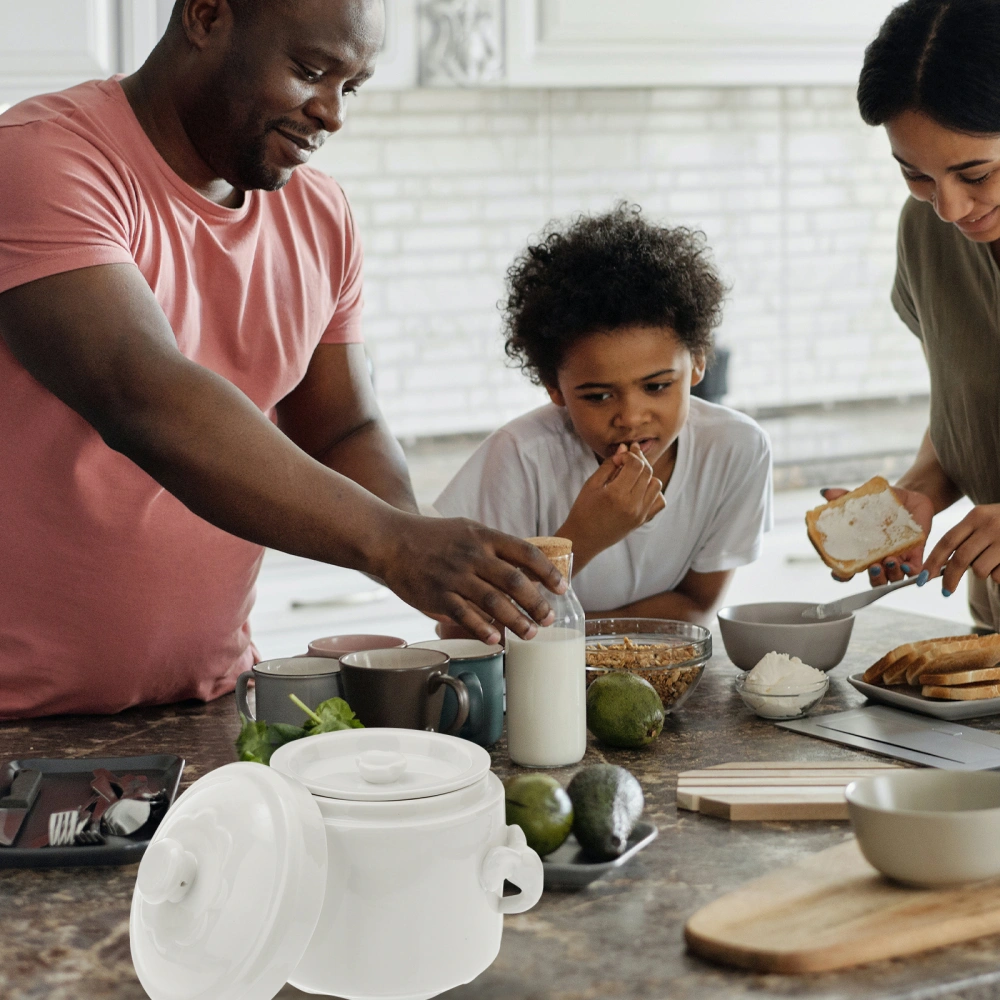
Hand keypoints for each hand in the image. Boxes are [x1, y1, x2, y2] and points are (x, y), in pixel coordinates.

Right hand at [376, 515, 564, 643]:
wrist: (392, 540)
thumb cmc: (434, 537)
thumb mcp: (468, 530)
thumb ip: (495, 547)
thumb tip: (526, 569)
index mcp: (484, 537)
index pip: (525, 553)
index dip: (548, 572)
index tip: (562, 588)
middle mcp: (473, 556)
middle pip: (515, 581)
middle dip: (537, 603)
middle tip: (549, 619)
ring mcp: (455, 576)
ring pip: (494, 602)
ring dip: (516, 620)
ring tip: (530, 634)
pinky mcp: (437, 595)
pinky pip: (465, 615)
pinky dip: (483, 629)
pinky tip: (496, 639)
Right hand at [559, 444, 664, 566]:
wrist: (583, 539)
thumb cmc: (583, 510)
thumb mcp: (592, 484)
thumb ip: (610, 465)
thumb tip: (624, 448)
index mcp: (616, 494)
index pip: (636, 464)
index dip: (630, 454)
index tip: (620, 455)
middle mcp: (632, 505)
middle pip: (648, 472)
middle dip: (639, 460)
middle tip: (628, 456)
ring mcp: (640, 514)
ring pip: (656, 484)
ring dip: (647, 475)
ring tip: (633, 474)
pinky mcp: (643, 520)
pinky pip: (660, 501)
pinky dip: (654, 492)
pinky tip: (640, 489)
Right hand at [819, 486, 933, 584]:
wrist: (911, 498)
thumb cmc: (883, 502)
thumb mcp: (863, 499)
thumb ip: (845, 497)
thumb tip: (825, 492)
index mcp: (862, 550)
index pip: (848, 570)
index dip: (841, 575)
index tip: (838, 573)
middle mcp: (879, 558)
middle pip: (874, 580)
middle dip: (874, 578)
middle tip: (873, 567)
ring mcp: (897, 558)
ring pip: (893, 578)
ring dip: (891, 574)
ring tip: (890, 560)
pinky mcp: (916, 554)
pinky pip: (915, 572)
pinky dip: (911, 572)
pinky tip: (906, 564)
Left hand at [922, 504, 999, 595]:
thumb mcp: (985, 521)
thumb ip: (966, 538)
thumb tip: (940, 567)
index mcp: (977, 516)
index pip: (947, 541)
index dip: (932, 561)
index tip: (923, 577)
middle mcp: (991, 525)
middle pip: (960, 559)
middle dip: (949, 578)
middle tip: (945, 591)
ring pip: (980, 570)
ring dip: (982, 572)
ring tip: (993, 562)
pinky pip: (998, 575)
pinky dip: (999, 574)